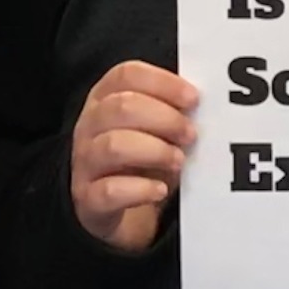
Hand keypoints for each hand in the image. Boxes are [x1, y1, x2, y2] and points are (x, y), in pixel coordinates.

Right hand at [71, 61, 198, 252]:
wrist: (118, 213)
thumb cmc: (142, 162)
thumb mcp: (155, 131)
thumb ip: (173, 112)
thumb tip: (203, 105)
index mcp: (105, 98)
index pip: (127, 75)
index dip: (162, 83)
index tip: (193, 98)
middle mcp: (88, 126)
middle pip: (121, 107)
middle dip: (164, 118)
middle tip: (191, 134)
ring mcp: (84, 163)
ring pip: (114, 146)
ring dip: (155, 151)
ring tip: (179, 161)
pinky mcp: (88, 199)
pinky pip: (110, 191)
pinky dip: (140, 190)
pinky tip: (160, 191)